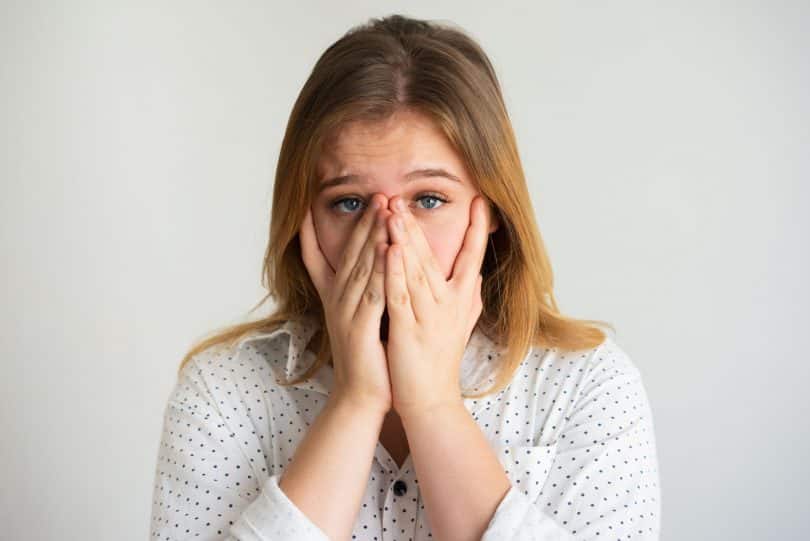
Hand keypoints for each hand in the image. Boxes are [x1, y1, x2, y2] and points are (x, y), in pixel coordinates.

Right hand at [299, 194, 393, 414]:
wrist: (361, 396)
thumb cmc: (367, 357)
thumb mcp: (360, 318)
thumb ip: (364, 291)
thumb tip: (373, 265)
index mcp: (336, 297)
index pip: (325, 255)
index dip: (322, 230)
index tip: (320, 202)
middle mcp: (338, 300)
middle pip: (350, 253)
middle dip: (364, 221)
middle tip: (377, 193)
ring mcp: (347, 313)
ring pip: (362, 266)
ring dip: (373, 236)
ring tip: (384, 209)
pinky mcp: (361, 328)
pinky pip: (373, 292)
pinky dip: (381, 269)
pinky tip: (390, 249)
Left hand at [383, 195, 488, 418]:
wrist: (431, 400)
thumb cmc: (442, 361)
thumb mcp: (463, 326)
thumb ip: (470, 298)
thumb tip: (478, 275)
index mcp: (463, 300)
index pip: (473, 257)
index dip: (477, 229)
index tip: (481, 200)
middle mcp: (451, 304)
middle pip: (434, 257)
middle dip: (417, 224)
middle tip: (404, 196)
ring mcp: (431, 316)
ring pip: (416, 270)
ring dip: (404, 239)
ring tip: (392, 210)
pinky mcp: (410, 330)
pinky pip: (401, 295)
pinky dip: (395, 270)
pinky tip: (389, 249)